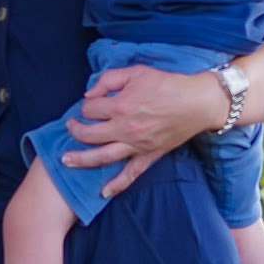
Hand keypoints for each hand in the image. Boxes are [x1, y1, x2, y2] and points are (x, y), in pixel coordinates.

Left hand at [61, 64, 225, 198]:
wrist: (198, 102)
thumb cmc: (168, 84)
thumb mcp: (136, 71)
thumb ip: (109, 79)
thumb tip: (89, 94)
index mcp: (121, 105)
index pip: (90, 110)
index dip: (87, 105)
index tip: (93, 103)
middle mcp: (125, 128)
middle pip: (89, 134)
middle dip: (75, 130)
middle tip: (71, 127)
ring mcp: (136, 145)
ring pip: (102, 157)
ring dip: (81, 159)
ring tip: (66, 160)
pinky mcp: (148, 155)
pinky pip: (130, 174)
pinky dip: (116, 184)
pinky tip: (103, 192)